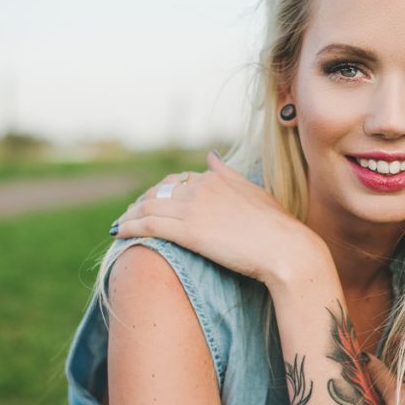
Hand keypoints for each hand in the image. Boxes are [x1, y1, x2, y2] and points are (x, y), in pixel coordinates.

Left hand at [112, 151, 329, 287]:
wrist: (286, 249)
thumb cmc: (277, 226)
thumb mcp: (254, 192)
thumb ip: (229, 174)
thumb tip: (211, 155)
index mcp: (216, 178)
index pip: (178, 181)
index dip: (161, 192)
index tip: (152, 203)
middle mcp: (201, 188)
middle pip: (158, 192)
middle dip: (140, 203)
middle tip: (129, 215)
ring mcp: (193, 208)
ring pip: (148, 207)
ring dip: (129, 215)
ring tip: (119, 224)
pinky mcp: (188, 231)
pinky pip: (147, 226)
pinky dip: (128, 227)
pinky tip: (118, 233)